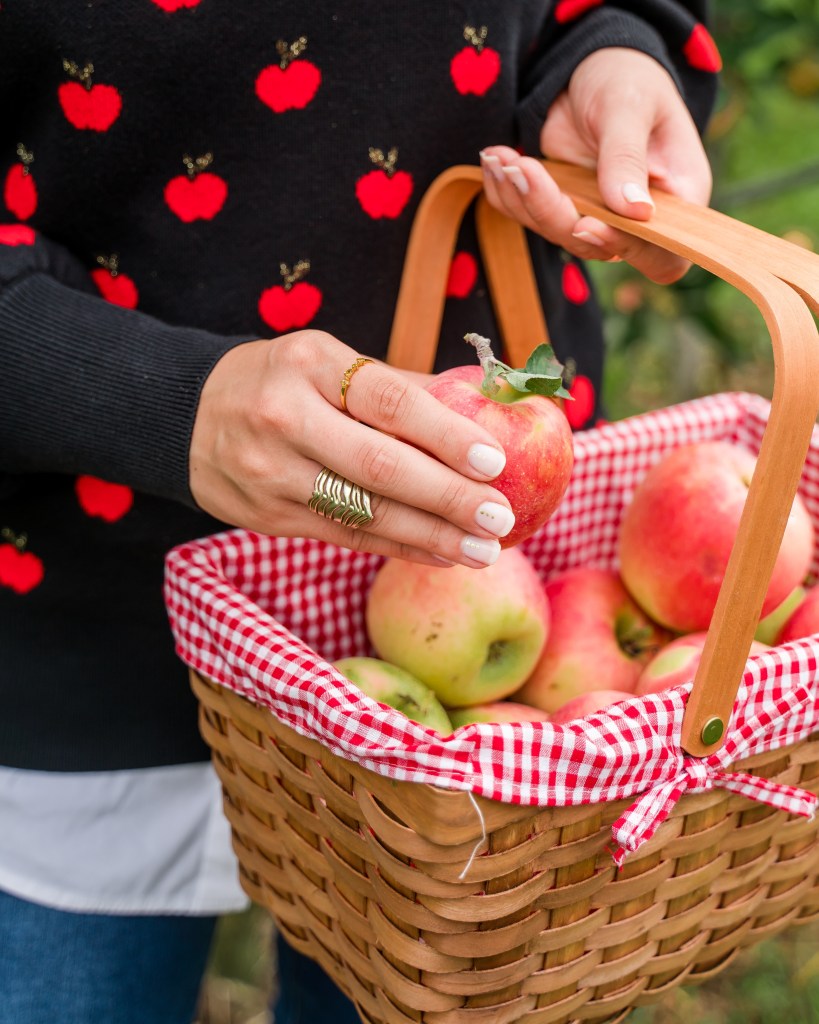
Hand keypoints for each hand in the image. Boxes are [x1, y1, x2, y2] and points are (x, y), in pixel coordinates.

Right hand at [189, 330, 515, 567]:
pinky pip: (345, 537)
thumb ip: (395, 386)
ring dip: (431, 536)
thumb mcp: (325, 359)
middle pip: (381, 467)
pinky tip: (440, 554)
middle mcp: (287, 419)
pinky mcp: (268, 517)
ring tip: (483, 550)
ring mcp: (273, 474)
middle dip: (448, 498)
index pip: (390, 403)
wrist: (186, 417)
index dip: (446, 435)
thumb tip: (478, 405)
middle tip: (500, 518)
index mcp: (311, 365)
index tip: (495, 462)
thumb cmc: (278, 381)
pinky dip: (398, 547)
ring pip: (365, 513)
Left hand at [479, 47, 711, 283]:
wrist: (590, 69)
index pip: (663, 254)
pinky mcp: (562, 209)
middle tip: (521, 168)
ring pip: (557, 234)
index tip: (586, 223)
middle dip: (552, 211)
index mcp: (676, 198)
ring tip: (500, 157)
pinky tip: (496, 159)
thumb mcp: (629, 106)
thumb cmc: (626, 79)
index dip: (627, 248)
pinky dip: (507, 193)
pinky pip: (530, 218)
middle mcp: (638, 219)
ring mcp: (598, 217)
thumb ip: (627, 157)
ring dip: (522, 199)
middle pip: (596, 247)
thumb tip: (635, 212)